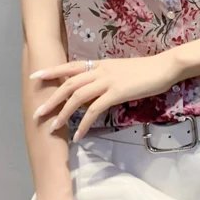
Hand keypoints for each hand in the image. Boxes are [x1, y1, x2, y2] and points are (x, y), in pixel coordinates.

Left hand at [30, 53, 179, 141]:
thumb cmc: (145, 71)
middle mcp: (100, 71)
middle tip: (38, 112)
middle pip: (69, 83)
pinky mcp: (116, 93)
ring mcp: (108, 81)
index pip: (70, 66)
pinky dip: (84, 123)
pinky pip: (95, 110)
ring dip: (63, 112)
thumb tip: (91, 94)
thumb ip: (104, 80)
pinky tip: (78, 135)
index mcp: (99, 65)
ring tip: (53, 126)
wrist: (164, 67)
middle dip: (51, 98)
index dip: (52, 71)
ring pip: (78, 96)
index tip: (35, 76)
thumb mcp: (120, 72)